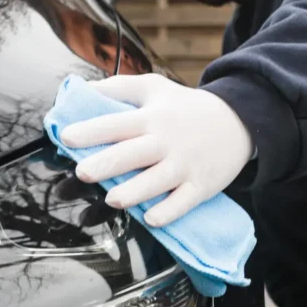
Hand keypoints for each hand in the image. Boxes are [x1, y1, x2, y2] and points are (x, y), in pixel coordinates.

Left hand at [59, 73, 253, 227]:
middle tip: (82, 172)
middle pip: (134, 153)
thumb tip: (80, 90)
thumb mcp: (153, 87)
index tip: (66, 137)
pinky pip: (184, 202)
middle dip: (108, 163)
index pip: (117, 123)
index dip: (91, 130)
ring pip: (158, 181)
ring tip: (112, 199)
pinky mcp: (201, 186)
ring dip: (135, 191)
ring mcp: (185, 165)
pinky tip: (151, 218)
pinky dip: (169, 211)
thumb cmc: (184, 107)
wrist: (240, 121)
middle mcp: (166, 142)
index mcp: (151, 118)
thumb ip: (117, 88)